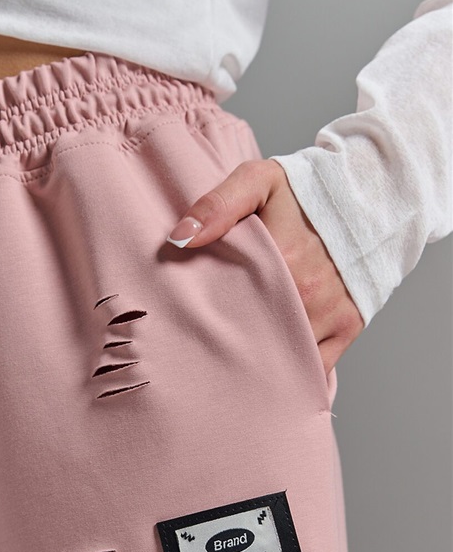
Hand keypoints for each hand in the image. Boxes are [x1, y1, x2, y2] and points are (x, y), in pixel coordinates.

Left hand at [165, 158, 363, 377]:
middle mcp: (306, 294)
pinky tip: (275, 369)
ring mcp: (329, 314)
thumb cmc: (308, 190)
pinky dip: (295, 370)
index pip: (230, 307)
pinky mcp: (348, 327)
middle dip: (234, 344)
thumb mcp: (259, 181)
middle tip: (212, 345)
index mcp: (281, 261)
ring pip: (285, 356)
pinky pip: (316, 366)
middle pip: (256, 338)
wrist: (372, 196)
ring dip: (264, 361)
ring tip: (240, 359)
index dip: (209, 317)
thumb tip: (180, 238)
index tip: (194, 321)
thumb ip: (217, 205)